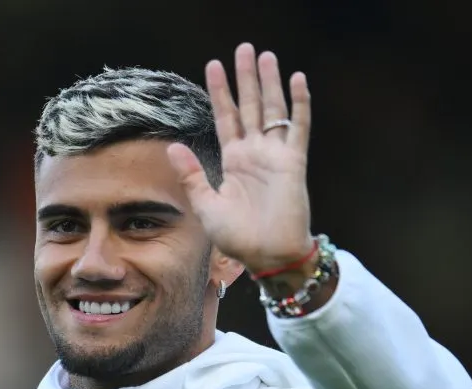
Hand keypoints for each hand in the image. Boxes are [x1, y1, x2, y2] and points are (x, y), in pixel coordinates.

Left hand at [167, 43, 313, 273]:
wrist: (267, 255)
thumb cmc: (237, 237)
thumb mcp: (206, 205)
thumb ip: (191, 176)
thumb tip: (172, 147)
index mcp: (233, 161)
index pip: (225, 117)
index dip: (220, 92)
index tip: (213, 65)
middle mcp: (254, 153)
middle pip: (249, 105)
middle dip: (245, 77)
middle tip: (243, 48)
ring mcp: (275, 155)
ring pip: (272, 110)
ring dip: (270, 83)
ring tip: (265, 56)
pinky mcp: (293, 162)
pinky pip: (298, 127)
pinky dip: (299, 104)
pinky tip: (297, 80)